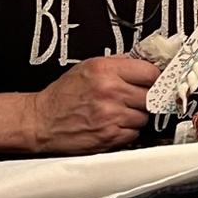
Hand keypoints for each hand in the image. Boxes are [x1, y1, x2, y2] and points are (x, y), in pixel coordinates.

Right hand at [27, 55, 159, 154]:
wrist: (42, 120)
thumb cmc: (64, 94)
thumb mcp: (88, 67)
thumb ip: (119, 63)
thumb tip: (146, 61)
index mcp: (105, 70)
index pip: (151, 72)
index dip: (155, 77)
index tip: (154, 81)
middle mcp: (110, 92)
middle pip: (152, 96)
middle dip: (146, 97)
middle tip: (135, 97)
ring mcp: (111, 116)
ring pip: (145, 116)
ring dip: (137, 115)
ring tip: (120, 111)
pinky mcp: (110, 136)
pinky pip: (135, 133)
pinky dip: (129, 130)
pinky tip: (114, 124)